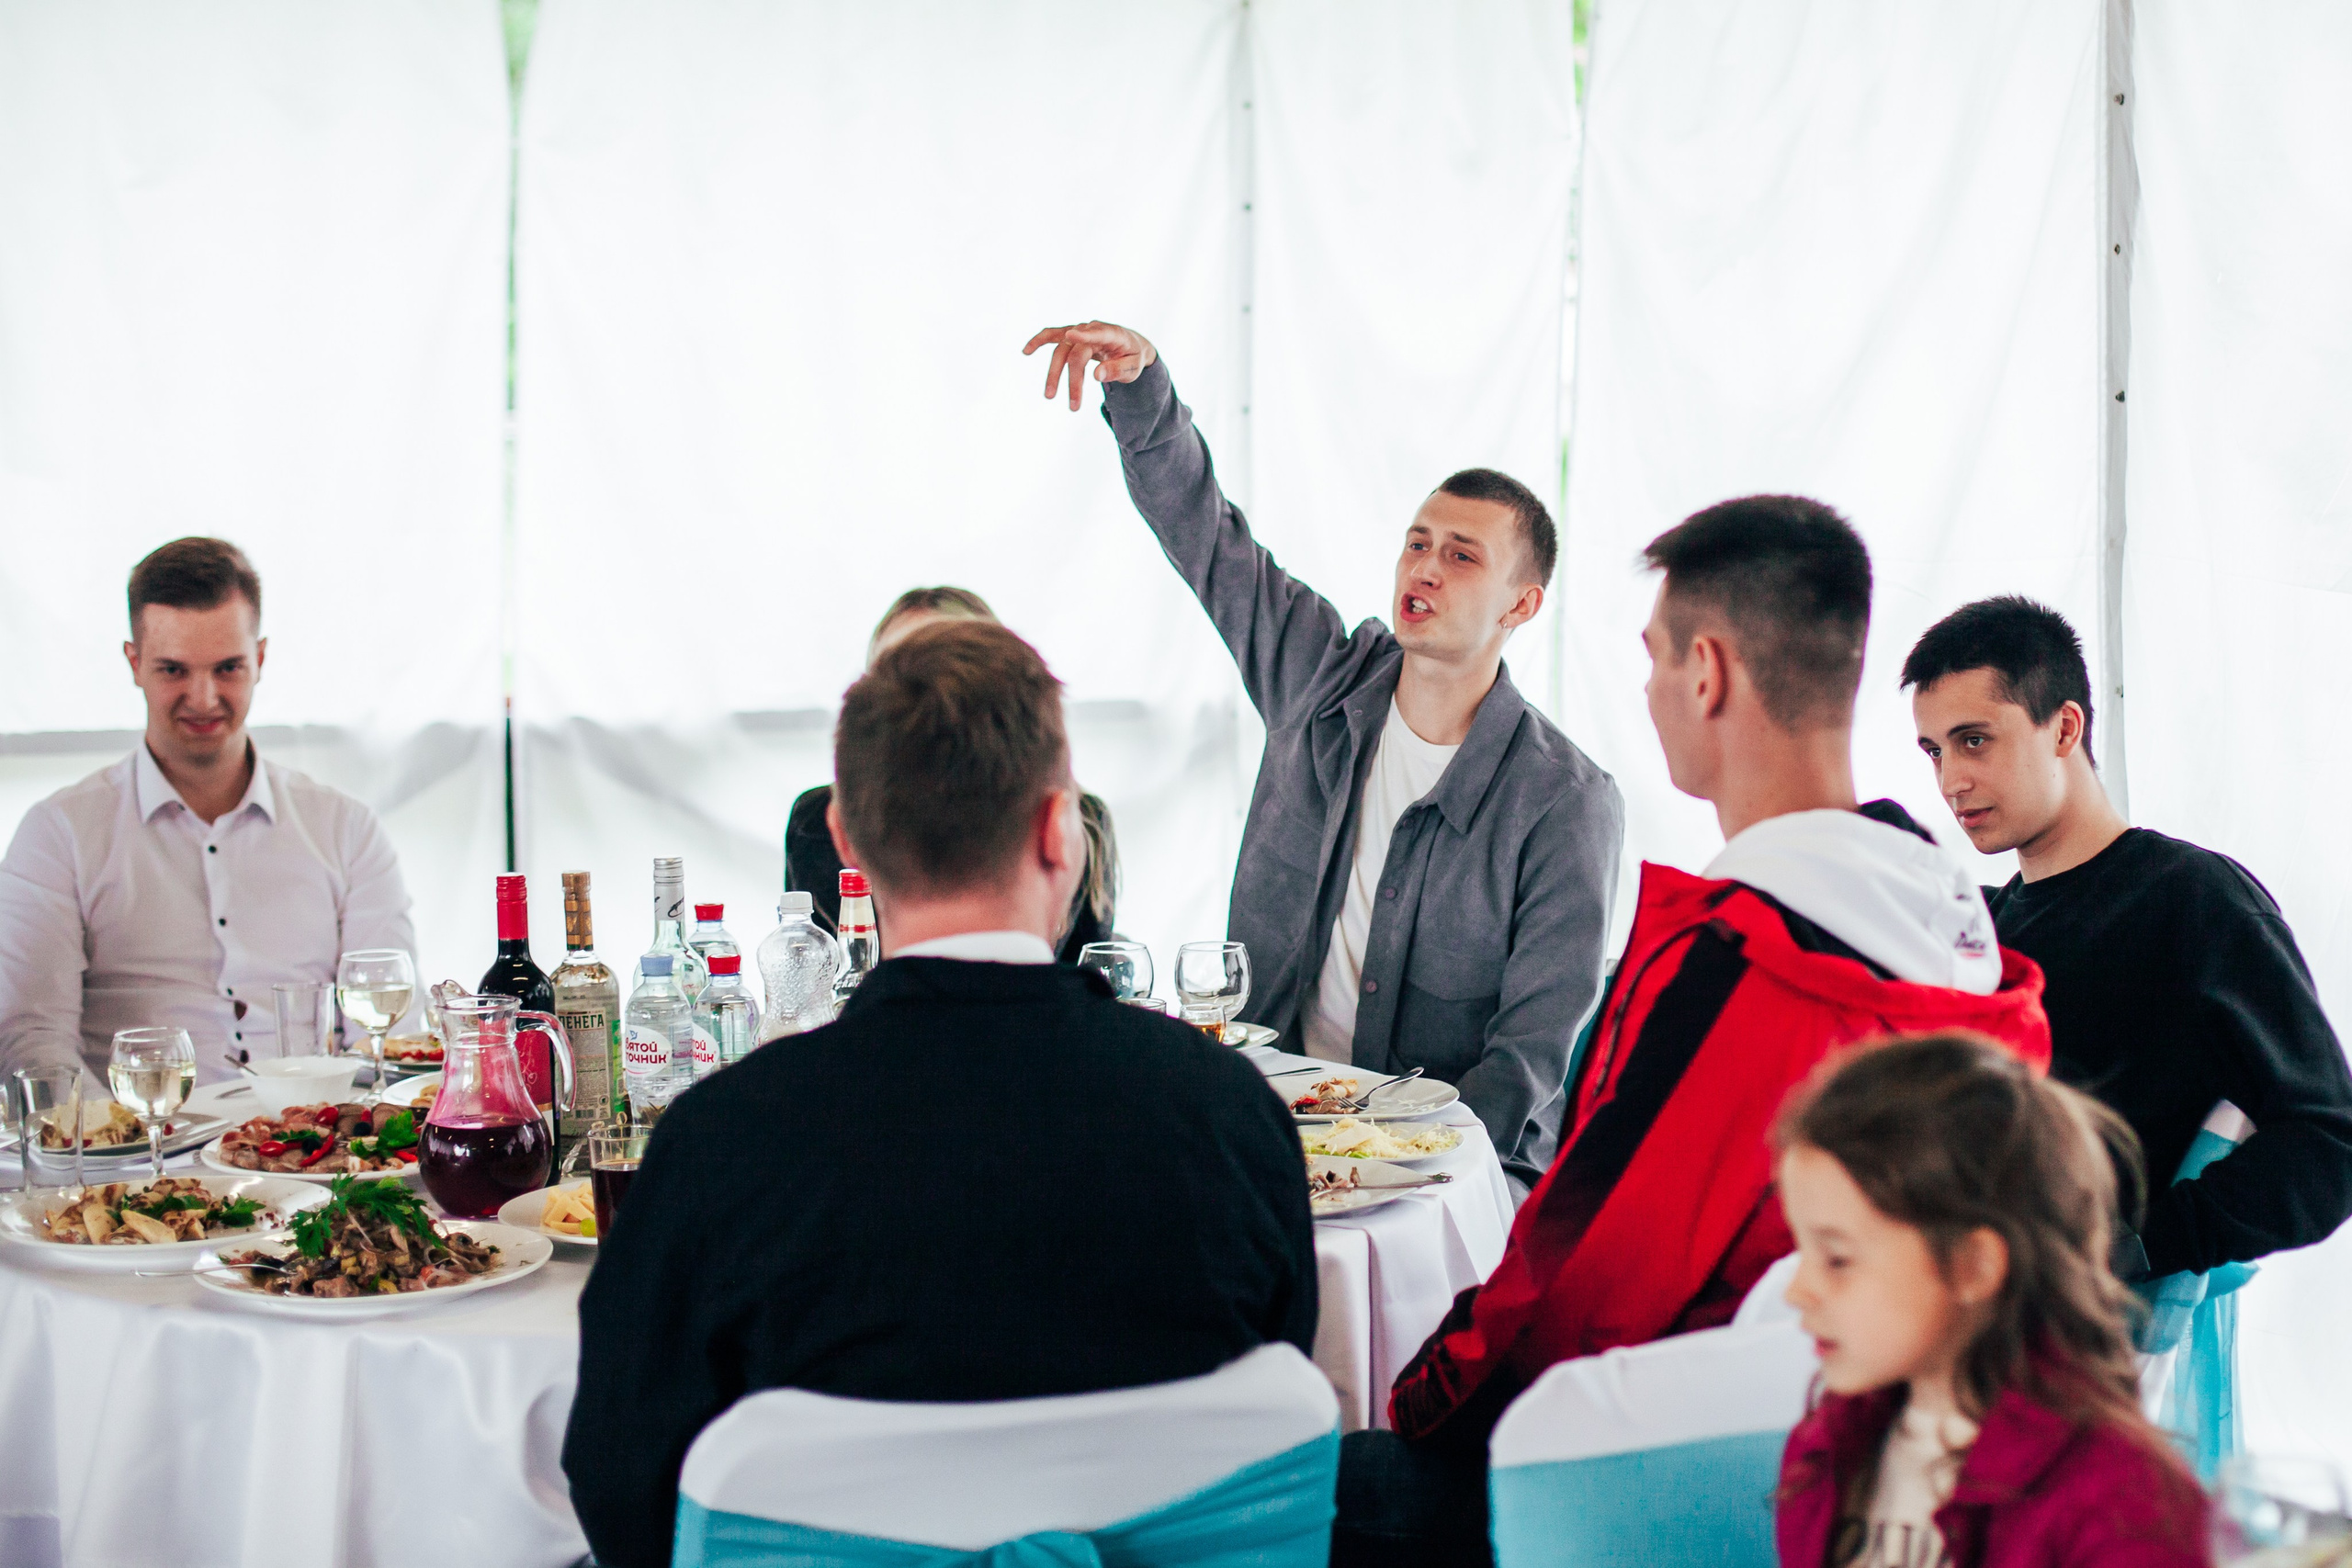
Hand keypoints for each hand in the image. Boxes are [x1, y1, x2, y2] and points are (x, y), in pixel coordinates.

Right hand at [1023, 322, 1156, 409]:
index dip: (1084, 335)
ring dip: (1054, 373)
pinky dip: (1039, 341)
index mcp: (1113, 334)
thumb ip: (1118, 370)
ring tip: (1049, 396)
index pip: (1097, 333)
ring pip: (1061, 349)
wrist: (1130, 345)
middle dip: (1073, 380)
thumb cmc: (1132, 357)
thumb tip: (1096, 376)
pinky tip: (1026, 351)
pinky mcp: (1071, 336)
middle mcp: (1093, 329)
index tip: (1070, 335)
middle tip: (1073, 407)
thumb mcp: (1133, 367)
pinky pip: (1052, 336)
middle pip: (1076, 353)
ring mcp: (1080, 331)